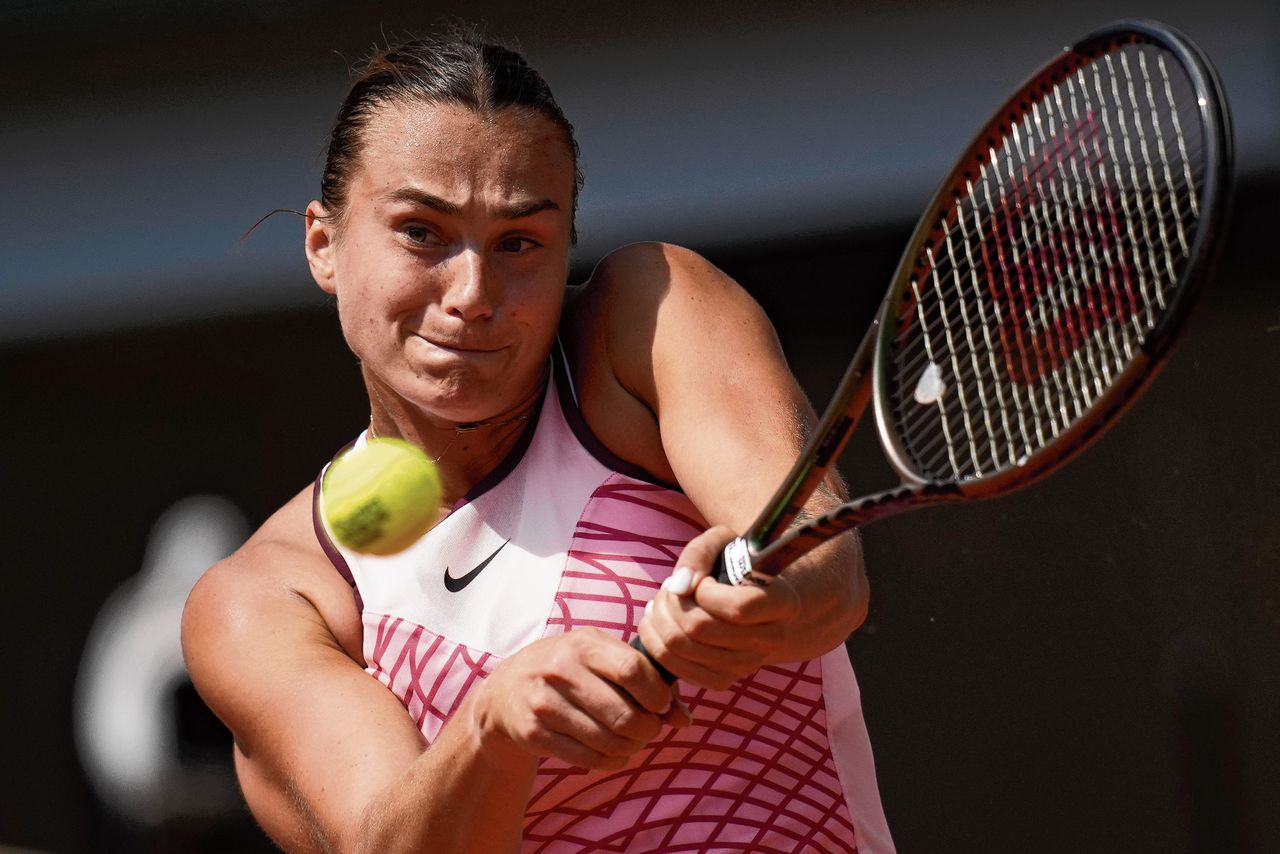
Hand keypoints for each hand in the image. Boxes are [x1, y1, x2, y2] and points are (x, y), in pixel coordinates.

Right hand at [471, 628, 689, 770]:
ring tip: (631, 741)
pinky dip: (611, 761)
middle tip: (648, 729)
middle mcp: (562, 669)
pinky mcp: (534, 732)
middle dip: (647, 729)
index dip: (657, 695)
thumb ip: (646, 681)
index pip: (633, 670)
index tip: (661, 706)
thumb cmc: (571, 670)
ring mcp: (545, 702)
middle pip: (624, 715)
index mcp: (585, 644)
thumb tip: (684, 719)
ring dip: (630, 748)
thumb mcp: (602, 659)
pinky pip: (588, 759)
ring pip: (608, 741)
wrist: (507, 691)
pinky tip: (612, 753)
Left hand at [637, 526, 801, 689]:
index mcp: (783, 603)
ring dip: (659, 620)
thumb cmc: (733, 564)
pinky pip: (677, 668)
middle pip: (701, 629)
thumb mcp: (722, 543)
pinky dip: (656, 643)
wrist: (744, 598)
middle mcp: (772, 640)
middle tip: (669, 588)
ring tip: (662, 602)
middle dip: (672, 603)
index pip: (739, 607)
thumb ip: (700, 554)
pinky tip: (659, 623)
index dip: (707, 592)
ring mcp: (748, 665)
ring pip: (682, 648)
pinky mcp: (724, 680)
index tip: (702, 580)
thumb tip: (679, 586)